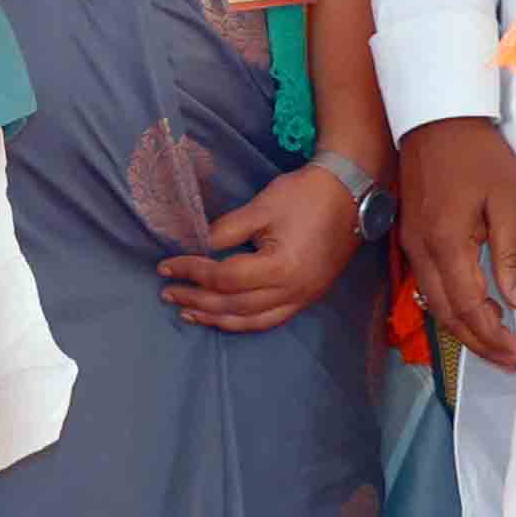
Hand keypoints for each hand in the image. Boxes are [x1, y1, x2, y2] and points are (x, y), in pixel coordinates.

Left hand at [158, 164, 361, 335]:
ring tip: (188, 311)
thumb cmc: (304, 196)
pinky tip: (224, 317)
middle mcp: (294, 291)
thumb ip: (225, 231)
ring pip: (253, 320)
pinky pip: (271, 319)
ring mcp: (303, 297)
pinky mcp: (308, 296)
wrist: (349, 195)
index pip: (225, 278)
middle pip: (235, 305)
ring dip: (217, 318)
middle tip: (167, 291)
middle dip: (198, 299)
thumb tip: (195, 246)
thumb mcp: (260, 208)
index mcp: (281, 267)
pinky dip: (243, 321)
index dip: (192, 272)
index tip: (166, 266)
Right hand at [398, 115, 515, 371]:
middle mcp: (422, 250)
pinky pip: (428, 283)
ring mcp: (412, 243)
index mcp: (447, 243)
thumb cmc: (479, 156)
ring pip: (433, 301)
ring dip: (462, 327)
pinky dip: (449, 306)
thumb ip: (512, 255)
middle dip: (477, 341)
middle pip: (445, 311)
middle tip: (508, 360)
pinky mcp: (412, 234)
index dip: (492, 335)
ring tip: (492, 344)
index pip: (468, 305)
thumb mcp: (508, 202)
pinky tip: (470, 310)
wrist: (436, 118)